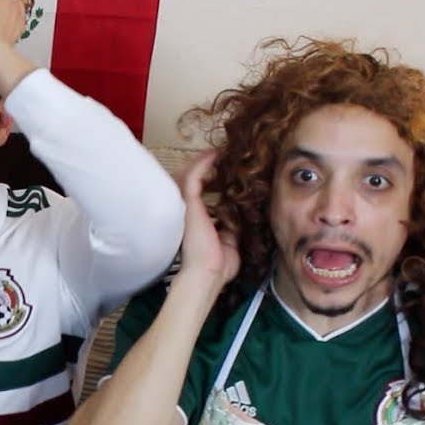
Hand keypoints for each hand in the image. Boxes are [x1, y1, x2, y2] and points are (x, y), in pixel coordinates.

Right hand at [176, 149, 238, 284]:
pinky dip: (203, 164)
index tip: (223, 172)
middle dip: (203, 168)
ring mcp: (188, 207)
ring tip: (216, 151)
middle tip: (218, 156)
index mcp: (198, 222)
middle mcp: (189, 212)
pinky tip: (214, 154)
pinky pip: (194, 177)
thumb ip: (231, 230)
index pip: (201, 197)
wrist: (208, 273)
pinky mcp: (190, 203)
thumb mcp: (230, 244)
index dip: (209, 183)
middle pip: (191, 183)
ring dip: (202, 162)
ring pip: (189, 177)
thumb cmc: (217, 265)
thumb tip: (237, 221)